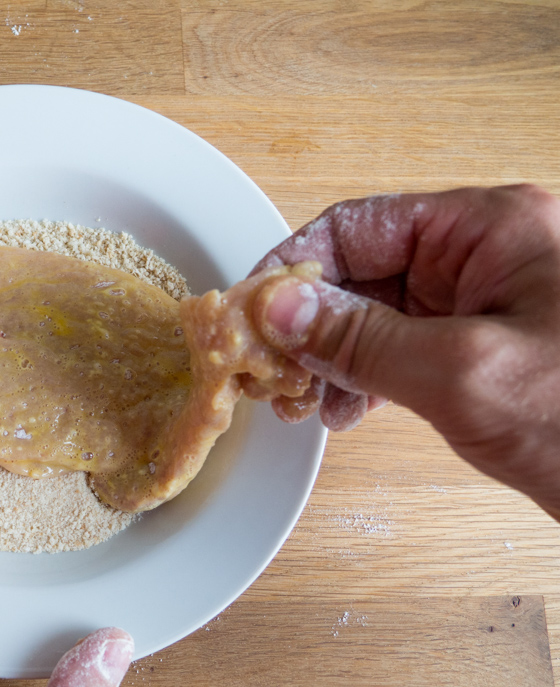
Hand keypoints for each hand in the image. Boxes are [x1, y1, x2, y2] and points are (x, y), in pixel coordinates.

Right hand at [252, 185, 559, 519]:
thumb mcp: (462, 373)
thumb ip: (360, 338)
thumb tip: (276, 309)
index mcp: (489, 228)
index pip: (358, 226)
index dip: (293, 267)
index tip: (248, 313)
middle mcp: (485, 255)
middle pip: (363, 268)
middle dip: (309, 320)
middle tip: (268, 369)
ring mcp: (487, 303)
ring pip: (378, 311)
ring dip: (331, 353)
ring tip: (304, 400)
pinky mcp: (486, 347)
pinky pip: (403, 346)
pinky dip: (365, 375)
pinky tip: (344, 409)